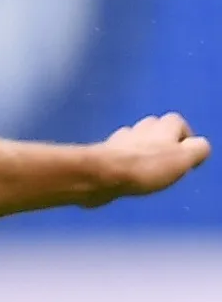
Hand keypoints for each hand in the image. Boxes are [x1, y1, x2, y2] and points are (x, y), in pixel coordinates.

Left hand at [95, 113, 210, 201]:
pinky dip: (124, 163)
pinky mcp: (103, 153)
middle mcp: (142, 126)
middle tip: (165, 166)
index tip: (183, 161)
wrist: (103, 175)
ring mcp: (120, 138)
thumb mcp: (185, 158)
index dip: (184, 142)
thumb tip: (198, 146)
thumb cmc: (148, 166)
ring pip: (135, 142)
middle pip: (156, 131)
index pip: (179, 125)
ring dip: (141, 154)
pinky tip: (125, 177)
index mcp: (165, 124)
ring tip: (145, 173)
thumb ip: (197, 149)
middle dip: (161, 145)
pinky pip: (119, 156)